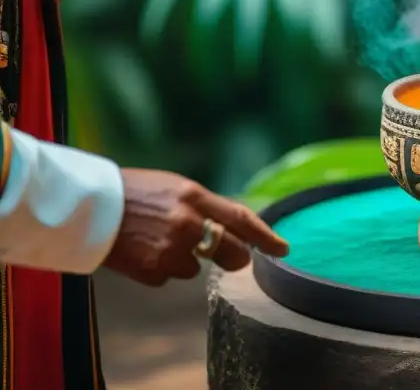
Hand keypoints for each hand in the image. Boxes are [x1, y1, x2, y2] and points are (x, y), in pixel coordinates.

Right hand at [103, 168, 289, 286]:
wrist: (89, 208)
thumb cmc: (135, 193)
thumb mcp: (176, 188)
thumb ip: (204, 206)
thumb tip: (232, 227)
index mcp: (194, 197)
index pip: (241, 219)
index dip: (265, 236)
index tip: (283, 248)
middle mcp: (188, 224)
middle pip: (233, 252)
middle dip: (237, 258)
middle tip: (235, 257)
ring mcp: (171, 250)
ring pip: (196, 268)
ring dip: (185, 260)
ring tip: (157, 241)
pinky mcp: (153, 271)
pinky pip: (169, 277)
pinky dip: (160, 269)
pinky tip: (142, 252)